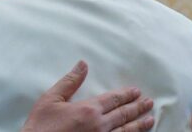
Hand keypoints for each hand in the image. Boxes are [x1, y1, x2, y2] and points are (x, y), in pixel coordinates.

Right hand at [22, 61, 153, 131]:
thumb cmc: (41, 126)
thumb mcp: (51, 99)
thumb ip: (70, 82)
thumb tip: (83, 65)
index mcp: (88, 110)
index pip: (113, 99)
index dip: (126, 95)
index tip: (136, 92)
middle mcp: (99, 126)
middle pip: (124, 115)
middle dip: (138, 108)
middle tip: (149, 103)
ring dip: (139, 125)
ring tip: (150, 119)